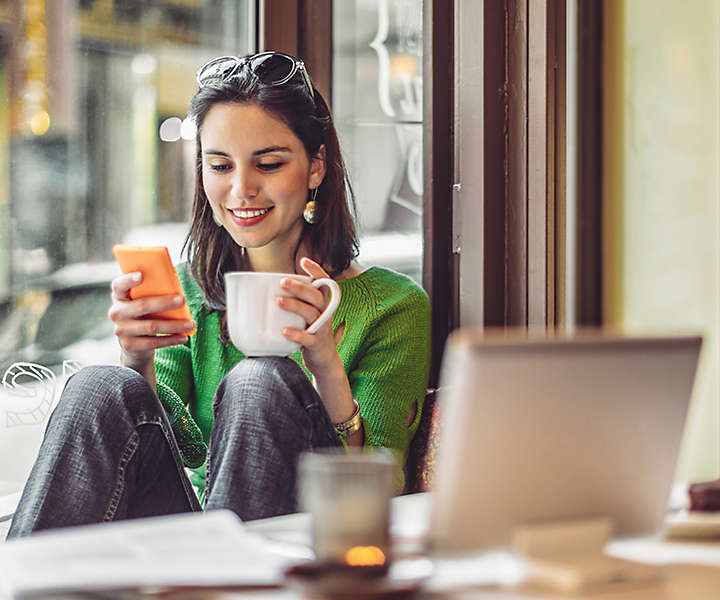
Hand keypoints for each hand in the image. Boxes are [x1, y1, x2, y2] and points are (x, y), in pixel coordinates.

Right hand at [108, 272, 194, 369]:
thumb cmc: (144, 314)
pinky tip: (183, 336)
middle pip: (142, 305)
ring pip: (152, 326)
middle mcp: (117, 313)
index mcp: (119, 297)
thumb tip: (174, 278)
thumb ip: (152, 290)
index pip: (119, 285)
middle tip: (183, 300)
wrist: (134, 344)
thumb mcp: (143, 301)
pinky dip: (171, 339)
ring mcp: (122, 330)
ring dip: (174, 325)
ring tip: (191, 323)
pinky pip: (154, 342)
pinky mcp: (130, 345)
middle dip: (164, 303)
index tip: (141, 275)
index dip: (128, 279)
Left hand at [278, 257, 342, 378]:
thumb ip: (296, 301)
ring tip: (279, 301)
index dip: (316, 271)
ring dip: (295, 306)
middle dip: (300, 287)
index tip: (303, 261)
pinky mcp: (317, 344)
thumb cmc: (310, 332)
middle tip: (283, 281)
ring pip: (311, 313)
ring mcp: (322, 329)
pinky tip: (284, 330)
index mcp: (322, 303)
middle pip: (316, 296)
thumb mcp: (307, 314)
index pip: (324, 282)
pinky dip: (296, 334)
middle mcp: (324, 313)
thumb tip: (267, 289)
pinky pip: (308, 338)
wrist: (324, 360)